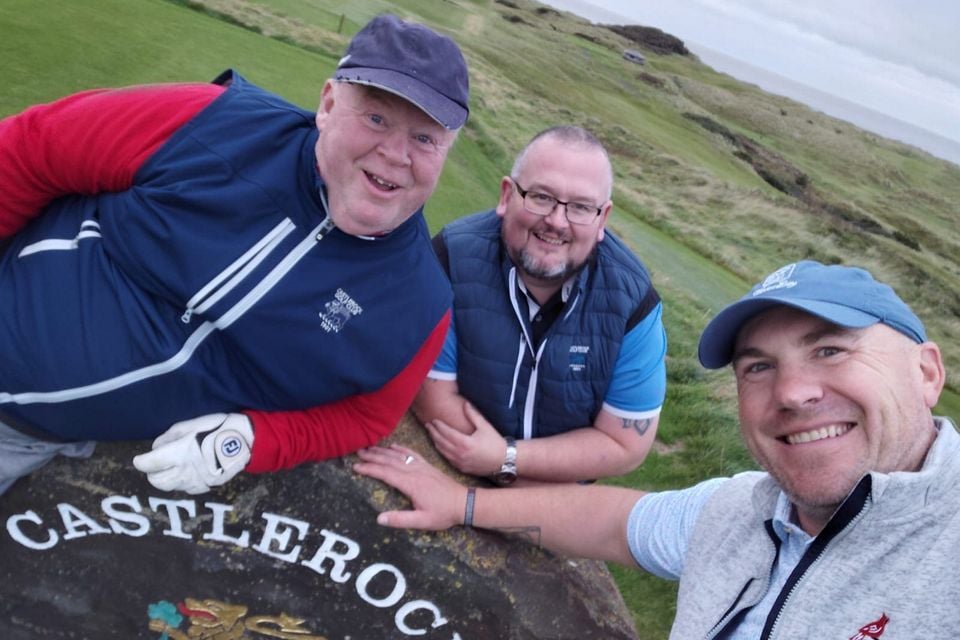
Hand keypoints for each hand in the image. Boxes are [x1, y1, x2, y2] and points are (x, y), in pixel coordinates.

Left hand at [132, 413, 252, 493]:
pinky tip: (186, 474)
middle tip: (154, 465)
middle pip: (156, 481)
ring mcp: (194, 481)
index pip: (149, 464)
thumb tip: (157, 447)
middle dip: (152, 473)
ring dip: (166, 479)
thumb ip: (169, 437)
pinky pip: (186, 489)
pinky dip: (181, 483)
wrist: (244, 441)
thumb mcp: (189, 425)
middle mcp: (183, 471)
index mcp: (177, 454)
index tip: (140, 459)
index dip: (141, 461)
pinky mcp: (206, 486)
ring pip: (170, 487)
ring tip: (170, 469)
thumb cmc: (216, 428)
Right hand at [354, 444, 467, 529]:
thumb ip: (400, 520)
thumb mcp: (422, 521)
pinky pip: (412, 453)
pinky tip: (393, 446)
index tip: (356, 467)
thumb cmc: (443, 514)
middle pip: (390, 460)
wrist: (464, 502)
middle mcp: (415, 472)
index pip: (385, 473)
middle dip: (372, 456)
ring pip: (399, 455)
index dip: (370, 469)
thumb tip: (378, 518)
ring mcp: (422, 467)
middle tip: (357, 453)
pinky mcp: (428, 466)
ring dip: (383, 451)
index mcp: (411, 484)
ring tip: (369, 447)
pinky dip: (401, 448)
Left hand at [425, 402, 507, 475]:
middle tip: (427, 425)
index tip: (434, 420)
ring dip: (435, 442)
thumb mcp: (485, 426)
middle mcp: (460, 454)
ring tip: (431, 434)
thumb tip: (465, 403)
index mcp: (465, 443)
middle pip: (441, 442)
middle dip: (433, 433)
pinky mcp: (462, 468)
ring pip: (442, 451)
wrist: (504, 461)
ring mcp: (460, 463)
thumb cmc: (495, 443)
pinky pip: (447, 459)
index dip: (438, 426)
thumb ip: (473, 415)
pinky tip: (440, 446)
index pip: (446, 432)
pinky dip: (442, 451)